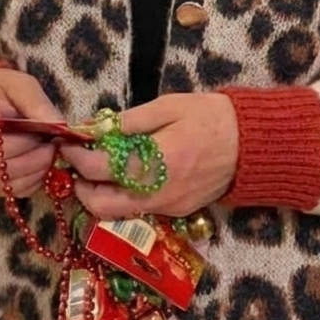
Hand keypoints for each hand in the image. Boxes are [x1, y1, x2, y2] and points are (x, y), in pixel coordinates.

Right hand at [0, 68, 62, 197]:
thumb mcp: (21, 86)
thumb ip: (39, 106)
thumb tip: (62, 128)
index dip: (27, 143)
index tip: (47, 133)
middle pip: (4, 169)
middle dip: (37, 159)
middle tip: (55, 145)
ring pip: (8, 185)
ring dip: (36, 173)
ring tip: (48, 153)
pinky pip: (8, 192)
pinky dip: (29, 182)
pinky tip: (38, 165)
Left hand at [61, 93, 238, 219]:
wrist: (251, 145)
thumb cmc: (210, 117)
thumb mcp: (169, 106)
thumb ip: (131, 120)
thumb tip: (96, 128)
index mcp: (155, 162)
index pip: (100, 169)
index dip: (78, 156)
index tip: (68, 142)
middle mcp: (157, 193)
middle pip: (102, 205)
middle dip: (81, 186)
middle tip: (76, 163)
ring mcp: (167, 207)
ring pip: (118, 213)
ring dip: (98, 196)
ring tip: (95, 170)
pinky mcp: (177, 211)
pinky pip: (139, 210)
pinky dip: (122, 197)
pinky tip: (122, 175)